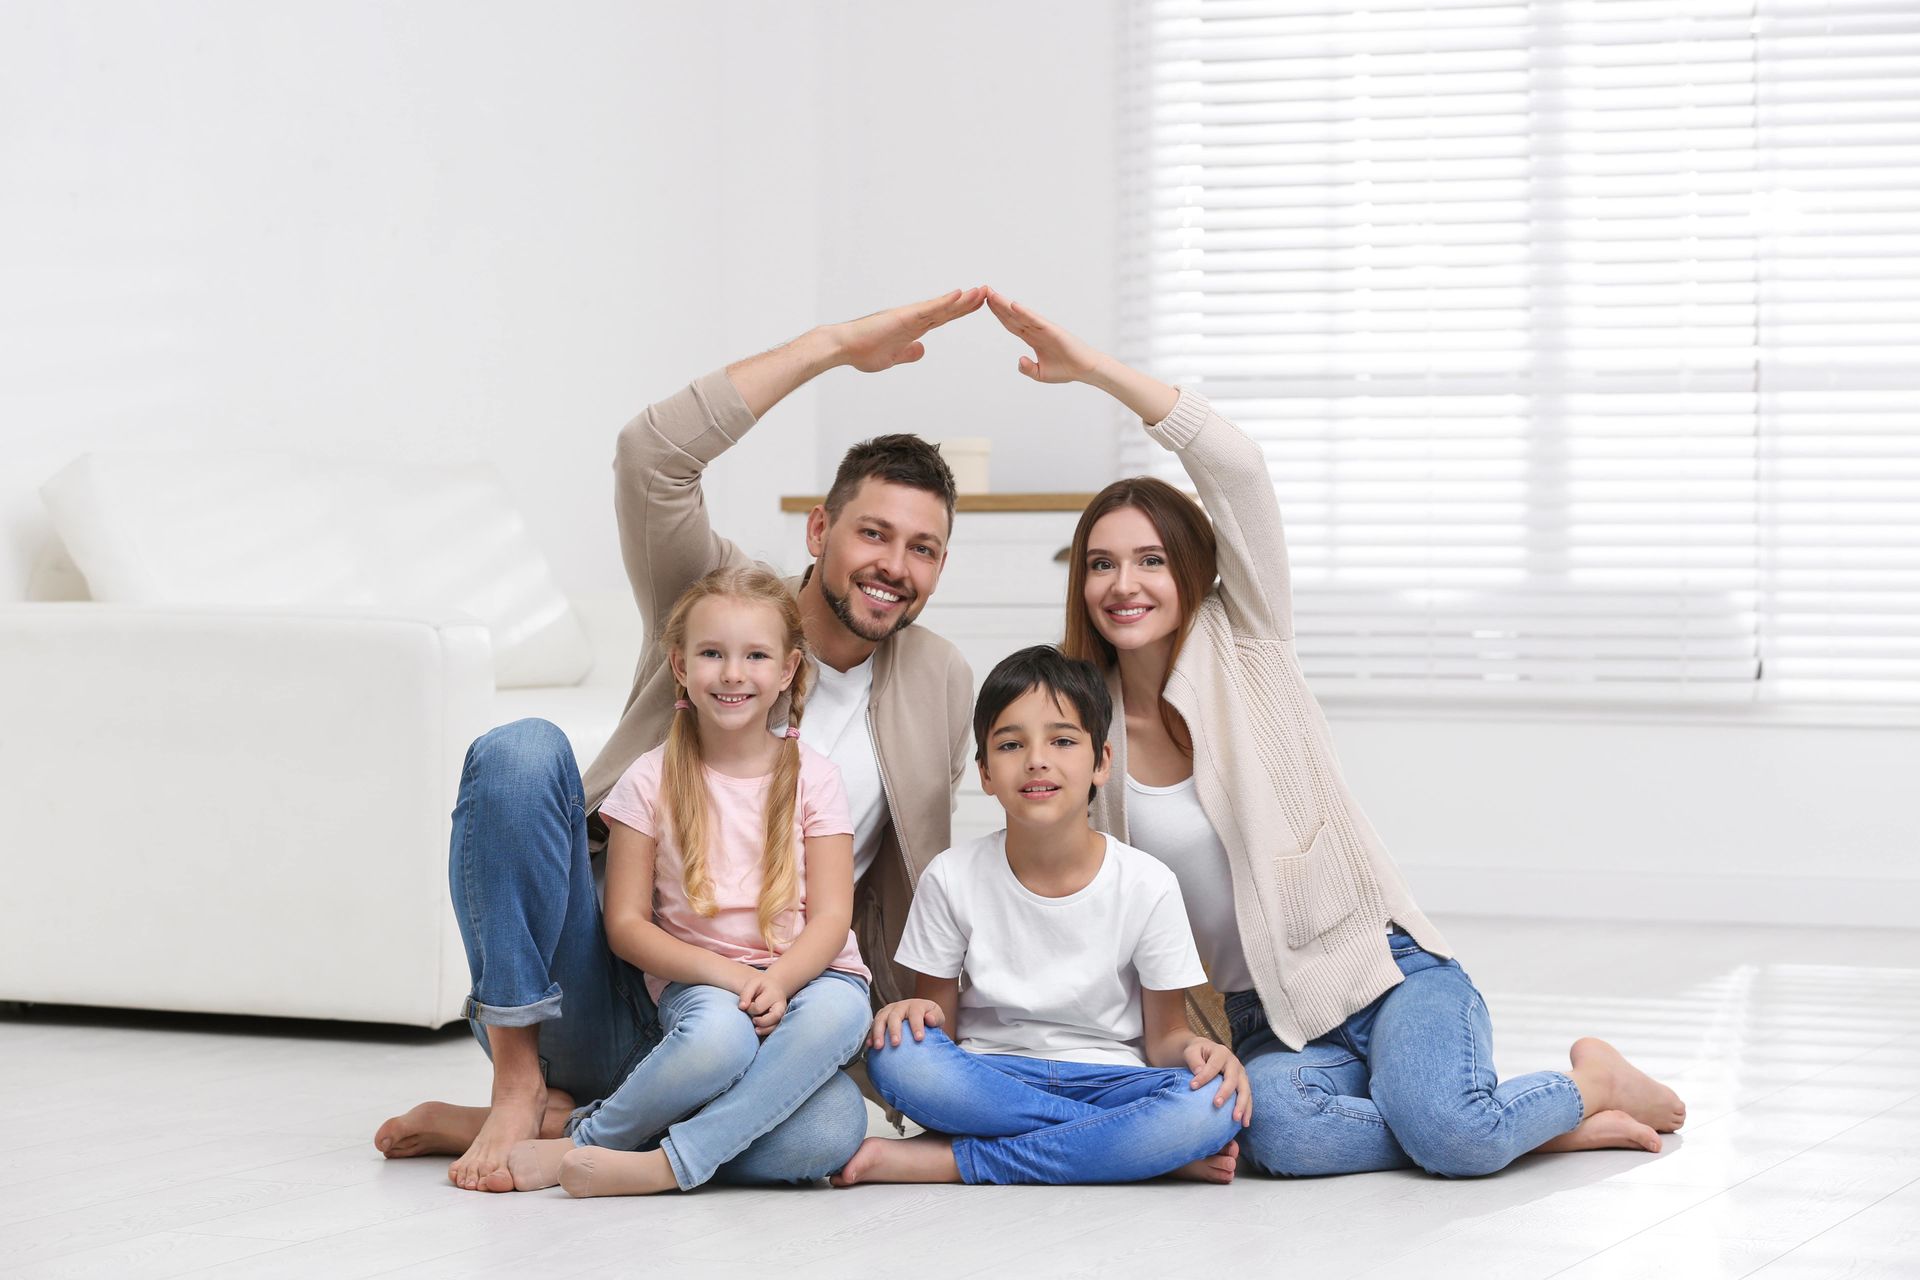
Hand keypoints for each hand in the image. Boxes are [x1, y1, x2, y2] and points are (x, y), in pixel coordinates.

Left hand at [737, 970, 789, 1036]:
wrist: (776, 987)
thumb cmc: (761, 986)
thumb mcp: (752, 984)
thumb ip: (745, 994)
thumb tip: (742, 1007)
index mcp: (773, 994)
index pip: (759, 1006)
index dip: (750, 1009)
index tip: (746, 1006)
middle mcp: (781, 1005)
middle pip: (775, 1017)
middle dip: (761, 1021)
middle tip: (753, 1020)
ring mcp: (782, 1013)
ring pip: (776, 1025)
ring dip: (765, 1029)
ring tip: (756, 1030)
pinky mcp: (780, 1019)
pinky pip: (775, 1029)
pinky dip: (767, 1032)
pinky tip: (759, 1031)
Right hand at [826, 287, 986, 373]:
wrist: (843, 347)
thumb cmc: (862, 351)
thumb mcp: (893, 358)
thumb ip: (908, 353)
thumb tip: (922, 350)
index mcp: (913, 328)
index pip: (943, 318)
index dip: (961, 311)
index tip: (978, 305)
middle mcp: (914, 318)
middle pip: (947, 309)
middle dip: (968, 302)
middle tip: (988, 292)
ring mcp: (910, 316)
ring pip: (942, 306)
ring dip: (963, 299)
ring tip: (982, 291)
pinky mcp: (904, 317)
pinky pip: (929, 308)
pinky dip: (945, 301)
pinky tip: (960, 295)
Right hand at [869, 998, 945, 1048]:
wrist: (918, 1013)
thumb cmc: (929, 1017)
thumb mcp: (937, 1015)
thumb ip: (936, 1017)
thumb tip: (929, 1019)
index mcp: (915, 1005)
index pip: (915, 1014)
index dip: (916, 1025)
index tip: (919, 1038)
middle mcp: (899, 1006)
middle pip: (894, 1016)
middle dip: (894, 1030)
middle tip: (895, 1044)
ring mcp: (888, 1011)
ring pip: (880, 1019)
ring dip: (878, 1033)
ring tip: (879, 1047)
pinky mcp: (880, 1018)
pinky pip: (873, 1026)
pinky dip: (870, 1035)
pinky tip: (870, 1046)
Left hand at [984, 288, 1104, 384]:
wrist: (1085, 370)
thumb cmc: (1066, 369)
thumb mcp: (1041, 374)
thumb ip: (1027, 368)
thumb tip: (1019, 359)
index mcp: (1032, 338)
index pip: (1011, 324)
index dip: (998, 314)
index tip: (985, 303)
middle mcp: (1036, 330)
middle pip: (1012, 315)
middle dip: (998, 304)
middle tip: (984, 290)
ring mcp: (1044, 329)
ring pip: (1021, 315)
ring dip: (1006, 304)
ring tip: (992, 294)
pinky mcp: (1053, 330)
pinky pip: (1035, 320)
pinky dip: (1024, 312)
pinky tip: (1013, 305)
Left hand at [1184, 1038, 1252, 1125]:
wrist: (1206, 1051)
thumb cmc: (1197, 1053)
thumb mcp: (1191, 1051)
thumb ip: (1194, 1060)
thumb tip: (1198, 1072)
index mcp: (1221, 1053)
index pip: (1213, 1066)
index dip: (1204, 1076)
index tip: (1192, 1086)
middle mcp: (1234, 1063)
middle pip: (1233, 1079)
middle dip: (1226, 1092)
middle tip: (1216, 1104)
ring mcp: (1241, 1075)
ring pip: (1244, 1090)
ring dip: (1241, 1105)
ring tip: (1236, 1120)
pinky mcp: (1243, 1085)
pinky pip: (1247, 1098)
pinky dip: (1247, 1110)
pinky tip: (1244, 1123)